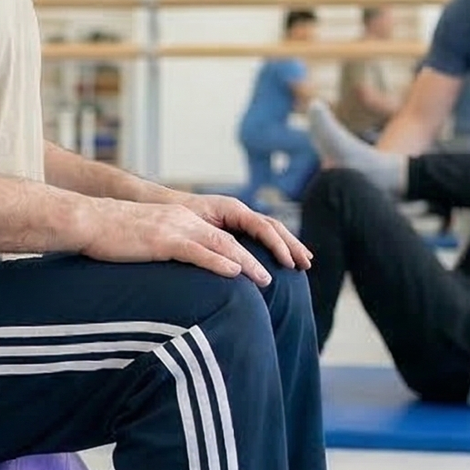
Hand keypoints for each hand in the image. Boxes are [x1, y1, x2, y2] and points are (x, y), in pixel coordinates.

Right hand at [80, 199, 272, 284]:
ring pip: (222, 244)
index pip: (229, 232)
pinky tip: (234, 273)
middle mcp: (186, 220)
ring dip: (247, 262)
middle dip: (266, 251)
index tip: (278, 261)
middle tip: (290, 267)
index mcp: (185, 220)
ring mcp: (175, 228)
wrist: (86, 220)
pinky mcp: (161, 240)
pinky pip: (196, 251)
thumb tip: (183, 274)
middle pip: (235, 236)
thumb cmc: (112, 236)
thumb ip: (170, 251)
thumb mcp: (148, 241)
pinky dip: (218, 261)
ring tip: (267, 280)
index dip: (257, 246)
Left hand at [165, 191, 312, 270]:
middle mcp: (239, 211)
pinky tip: (285, 259)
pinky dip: (276, 246)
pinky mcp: (235, 226)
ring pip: (271, 230)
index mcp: (232, 209)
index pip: (263, 227)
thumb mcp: (193, 227)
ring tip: (304, 262)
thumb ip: (212, 239)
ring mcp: (239, 218)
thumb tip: (230, 260)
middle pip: (273, 227)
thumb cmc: (175, 216)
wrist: (162, 205)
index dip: (278, 245)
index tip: (289, 263)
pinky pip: (261, 236)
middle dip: (292, 245)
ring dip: (289, 245)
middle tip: (307, 263)